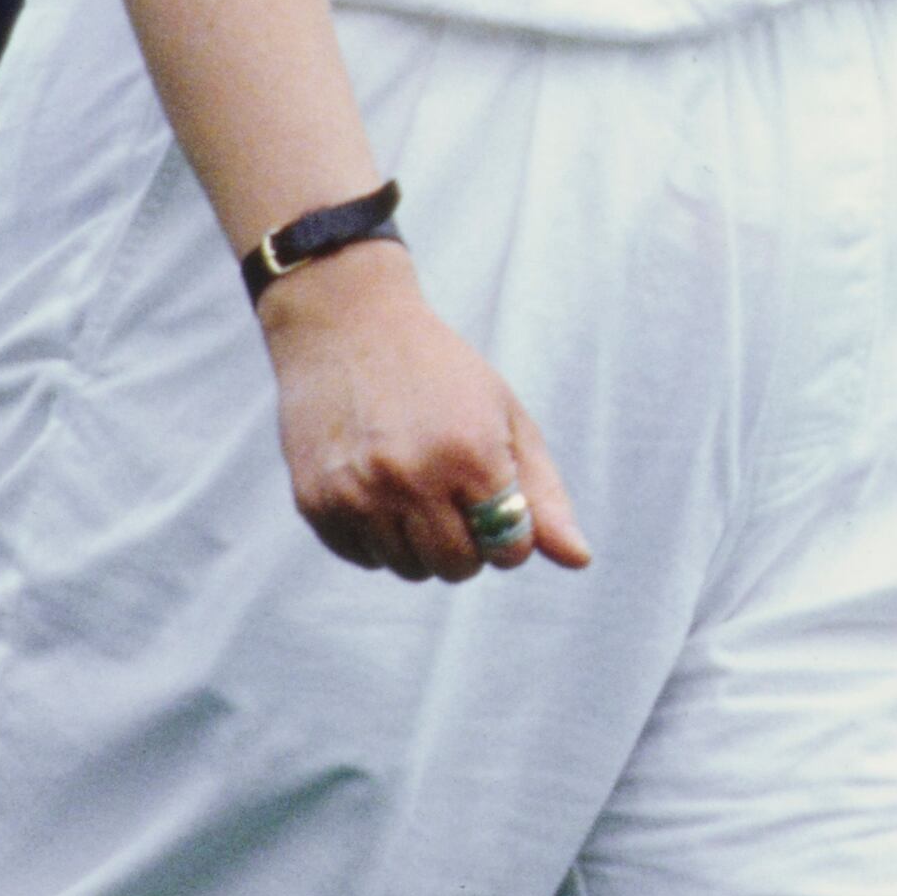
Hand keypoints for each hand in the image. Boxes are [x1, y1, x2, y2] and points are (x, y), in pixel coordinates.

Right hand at [255, 247, 593, 580]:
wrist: (348, 327)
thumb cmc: (441, 373)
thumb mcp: (504, 416)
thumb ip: (544, 493)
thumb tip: (579, 560)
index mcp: (472, 455)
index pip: (509, 548)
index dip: (512, 536)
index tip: (499, 506)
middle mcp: (414, 480)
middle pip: (458, 567)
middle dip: (469, 544)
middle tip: (456, 495)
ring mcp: (359, 495)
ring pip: (409, 568)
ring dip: (421, 543)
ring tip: (415, 484)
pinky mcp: (317, 503)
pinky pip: (363, 557)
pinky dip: (377, 537)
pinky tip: (377, 485)